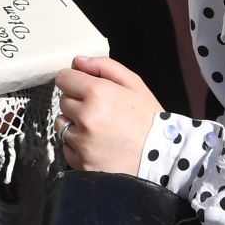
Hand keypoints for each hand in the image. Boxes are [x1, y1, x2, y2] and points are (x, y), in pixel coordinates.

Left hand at [55, 56, 160, 173]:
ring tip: (99, 130)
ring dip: (74, 124)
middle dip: (77, 103)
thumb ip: (104, 66)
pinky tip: (97, 145)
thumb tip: (77, 61)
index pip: (64, 78)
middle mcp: (85, 117)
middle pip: (63, 101)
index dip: (74, 81)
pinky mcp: (80, 162)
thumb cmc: (149, 118)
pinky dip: (77, 146)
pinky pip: (67, 147)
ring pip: (61, 124)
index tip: (84, 88)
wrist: (162, 159)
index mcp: (97, 93)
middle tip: (100, 111)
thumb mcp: (134, 84)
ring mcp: (81, 142)